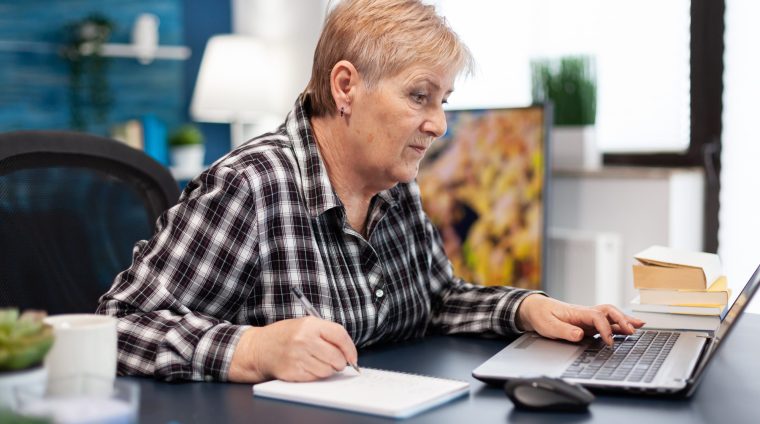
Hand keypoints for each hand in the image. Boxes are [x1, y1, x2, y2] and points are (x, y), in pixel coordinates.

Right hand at [228, 317, 357, 382]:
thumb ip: (327, 334)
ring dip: (327, 370)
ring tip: (318, 362)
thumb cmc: (285, 336)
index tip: (352, 357)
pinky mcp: (293, 371)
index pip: (340, 335)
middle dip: (340, 362)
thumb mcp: (305, 325)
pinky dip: (316, 375)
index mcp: (310, 325)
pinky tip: (308, 367)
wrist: (260, 347)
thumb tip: (348, 352)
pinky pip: (315, 378)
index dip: (350, 348)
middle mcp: (304, 340)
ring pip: (327, 370)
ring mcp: (298, 357)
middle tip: (335, 361)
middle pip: (336, 356)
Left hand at [517, 294, 644, 345]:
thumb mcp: (548, 325)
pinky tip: (628, 330)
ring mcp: (587, 317)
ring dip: (625, 320)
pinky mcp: (588, 323)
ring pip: (610, 315)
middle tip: (633, 330)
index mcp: (576, 312)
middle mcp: (585, 313)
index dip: (605, 329)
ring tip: (640, 326)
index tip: (609, 342)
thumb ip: (564, 331)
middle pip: (608, 311)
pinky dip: (619, 325)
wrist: (535, 309)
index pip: (597, 317)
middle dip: (622, 320)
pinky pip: (607, 322)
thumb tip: (580, 334)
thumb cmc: (541, 316)